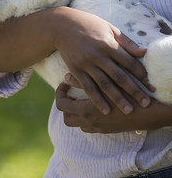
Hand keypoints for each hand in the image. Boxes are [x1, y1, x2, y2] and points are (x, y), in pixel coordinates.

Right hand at [51, 7, 153, 114]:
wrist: (61, 26)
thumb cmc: (88, 24)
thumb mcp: (108, 27)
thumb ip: (126, 42)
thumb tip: (144, 52)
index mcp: (107, 43)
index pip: (128, 62)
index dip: (141, 74)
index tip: (150, 85)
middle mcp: (97, 55)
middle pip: (119, 76)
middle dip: (134, 91)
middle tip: (146, 103)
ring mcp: (85, 64)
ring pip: (104, 85)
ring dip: (117, 99)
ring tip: (128, 111)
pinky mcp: (76, 70)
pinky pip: (88, 87)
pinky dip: (97, 100)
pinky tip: (105, 110)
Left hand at [55, 82, 171, 132]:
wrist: (148, 113)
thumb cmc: (127, 94)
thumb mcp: (104, 83)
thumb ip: (83, 80)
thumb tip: (66, 77)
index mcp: (86, 110)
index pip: (62, 105)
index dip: (59, 94)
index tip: (63, 84)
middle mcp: (90, 122)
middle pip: (66, 118)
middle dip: (65, 105)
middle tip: (68, 92)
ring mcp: (98, 128)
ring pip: (77, 124)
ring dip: (75, 112)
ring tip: (79, 97)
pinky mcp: (106, 130)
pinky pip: (89, 127)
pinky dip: (86, 117)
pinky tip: (92, 103)